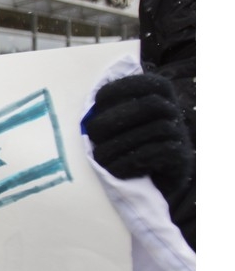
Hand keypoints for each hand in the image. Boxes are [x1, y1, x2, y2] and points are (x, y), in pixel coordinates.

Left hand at [83, 73, 192, 194]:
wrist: (148, 186)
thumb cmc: (124, 148)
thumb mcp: (116, 126)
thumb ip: (108, 113)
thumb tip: (88, 112)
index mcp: (158, 97)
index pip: (145, 84)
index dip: (120, 89)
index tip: (96, 101)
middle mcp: (174, 112)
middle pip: (151, 105)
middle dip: (117, 117)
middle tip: (92, 133)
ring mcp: (181, 134)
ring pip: (156, 129)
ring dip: (121, 144)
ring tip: (100, 158)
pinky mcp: (182, 158)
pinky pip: (161, 152)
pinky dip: (133, 161)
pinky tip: (115, 169)